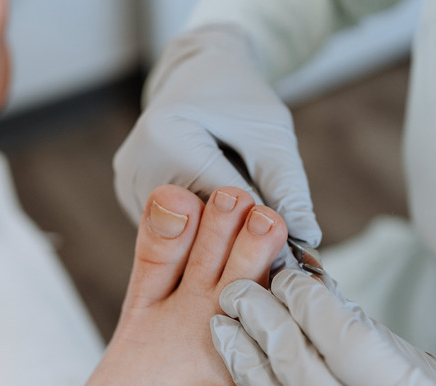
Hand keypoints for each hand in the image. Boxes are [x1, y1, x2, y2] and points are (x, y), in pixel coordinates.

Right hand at [114, 24, 320, 248]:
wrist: (197, 74)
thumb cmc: (237, 97)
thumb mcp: (271, 134)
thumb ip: (287, 187)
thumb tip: (308, 241)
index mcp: (166, 139)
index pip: (223, 202)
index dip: (263, 228)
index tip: (296, 260)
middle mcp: (135, 167)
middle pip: (199, 226)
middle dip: (240, 241)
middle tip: (280, 259)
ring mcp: (127, 186)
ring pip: (184, 235)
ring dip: (218, 241)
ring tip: (254, 245)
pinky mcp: (130, 198)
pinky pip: (173, 229)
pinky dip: (201, 233)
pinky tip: (224, 230)